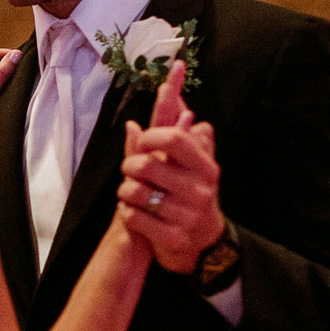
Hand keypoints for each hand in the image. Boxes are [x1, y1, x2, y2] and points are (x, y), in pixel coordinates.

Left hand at [116, 62, 223, 274]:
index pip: (174, 138)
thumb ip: (179, 126)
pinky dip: (127, 212)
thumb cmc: (192, 191)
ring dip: (124, 190)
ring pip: (135, 192)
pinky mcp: (174, 237)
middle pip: (147, 164)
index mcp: (205, 167)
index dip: (151, 136)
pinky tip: (132, 211)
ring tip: (129, 192)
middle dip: (129, 165)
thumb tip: (166, 90)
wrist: (204, 240)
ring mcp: (188, 215)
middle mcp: (200, 190)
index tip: (143, 140)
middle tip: (129, 169)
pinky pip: (134, 218)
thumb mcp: (193, 161)